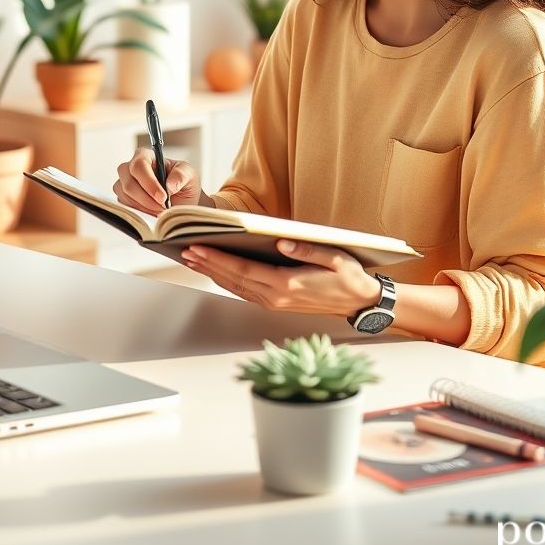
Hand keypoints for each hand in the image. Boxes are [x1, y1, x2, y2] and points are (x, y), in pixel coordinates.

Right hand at [114, 147, 202, 211]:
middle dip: (147, 199)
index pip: (139, 165)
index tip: (163, 196)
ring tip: (161, 209)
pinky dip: (140, 212)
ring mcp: (124, 184)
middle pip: (129, 183)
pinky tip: (152, 212)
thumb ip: (182, 175)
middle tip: (163, 206)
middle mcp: (131, 168)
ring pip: (126, 196)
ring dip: (145, 207)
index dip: (149, 182)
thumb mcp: (189, 175)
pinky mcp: (123, 199)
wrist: (180, 200)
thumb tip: (170, 185)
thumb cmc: (182, 183)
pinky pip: (125, 207)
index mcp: (146, 156)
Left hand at [181, 240, 381, 316]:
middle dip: (207, 265)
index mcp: (287, 284)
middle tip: (185, 250)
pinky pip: (245, 292)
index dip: (218, 259)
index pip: (243, 270)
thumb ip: (308, 249)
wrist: (359, 303)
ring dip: (213, 273)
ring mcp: (275, 302)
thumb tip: (281, 241)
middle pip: (233, 279)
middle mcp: (277, 296)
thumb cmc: (349, 277)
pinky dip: (227, 281)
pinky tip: (217, 271)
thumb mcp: (335, 258)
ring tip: (194, 259)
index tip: (198, 248)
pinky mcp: (276, 303)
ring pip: (236, 287)